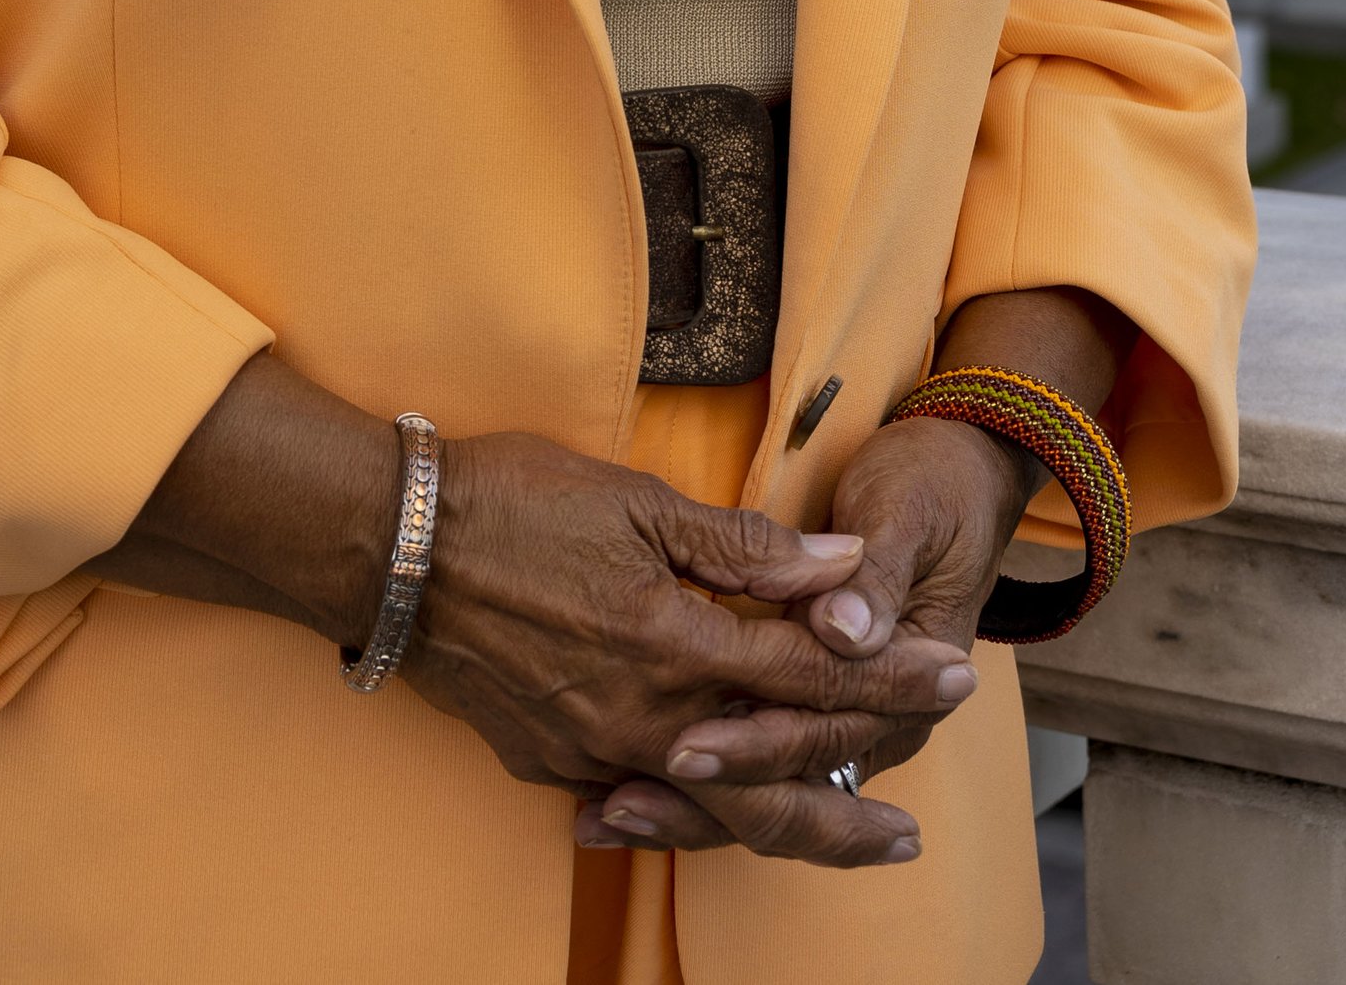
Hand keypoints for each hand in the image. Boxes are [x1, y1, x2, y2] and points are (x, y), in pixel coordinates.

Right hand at [406, 428, 978, 870]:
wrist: (391, 548)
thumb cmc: (515, 500)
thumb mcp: (636, 500)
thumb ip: (742, 547)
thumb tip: (840, 563)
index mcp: (675, 640)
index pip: (808, 667)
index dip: (886, 672)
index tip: (953, 678)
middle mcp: (645, 714)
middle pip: (773, 779)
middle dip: (853, 803)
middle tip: (913, 833)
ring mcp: (595, 749)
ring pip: (711, 810)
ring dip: (788, 829)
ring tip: (848, 845)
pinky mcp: (550, 763)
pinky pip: (636, 802)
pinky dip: (688, 820)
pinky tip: (718, 825)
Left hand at [582, 284, 1133, 857]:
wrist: (964, 481)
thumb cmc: (935, 488)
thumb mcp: (907, 515)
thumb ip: (872, 573)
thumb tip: (841, 617)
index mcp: (902, 671)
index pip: (817, 726)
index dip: (750, 741)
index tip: (677, 744)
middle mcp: (874, 718)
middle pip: (781, 781)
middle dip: (701, 794)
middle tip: (619, 799)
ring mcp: (846, 724)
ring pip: (759, 794)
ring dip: (684, 807)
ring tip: (605, 811)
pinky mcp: (818, 713)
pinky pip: (750, 775)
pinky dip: (687, 793)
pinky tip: (615, 799)